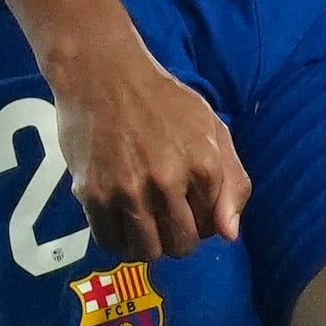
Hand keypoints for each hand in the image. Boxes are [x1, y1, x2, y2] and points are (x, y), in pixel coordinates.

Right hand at [44, 41, 247, 264]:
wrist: (103, 74)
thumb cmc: (162, 100)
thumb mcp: (212, 128)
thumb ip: (232, 182)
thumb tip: (229, 235)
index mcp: (203, 165)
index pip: (213, 227)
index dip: (201, 222)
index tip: (188, 207)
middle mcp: (168, 182)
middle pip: (181, 246)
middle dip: (177, 239)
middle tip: (164, 218)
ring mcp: (129, 190)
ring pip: (147, 252)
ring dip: (147, 244)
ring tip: (141, 221)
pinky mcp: (94, 194)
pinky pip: (109, 242)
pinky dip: (116, 239)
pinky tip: (118, 218)